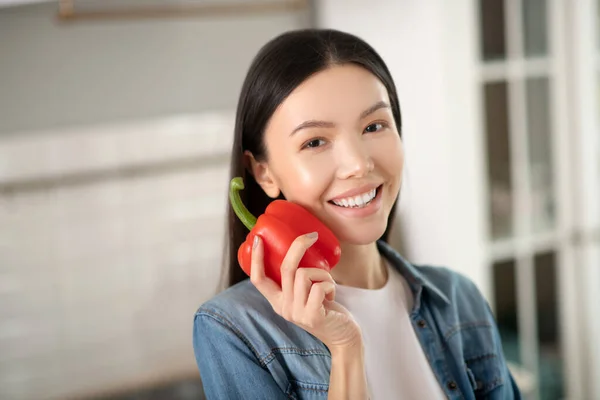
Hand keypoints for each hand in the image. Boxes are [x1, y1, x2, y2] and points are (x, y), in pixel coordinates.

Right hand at [250, 232, 361, 350]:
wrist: (343, 337)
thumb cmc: (327, 310)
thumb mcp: (306, 295)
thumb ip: (298, 280)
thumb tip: (301, 247)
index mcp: (278, 301)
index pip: (258, 280)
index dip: (256, 259)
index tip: (257, 239)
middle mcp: (283, 308)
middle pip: (286, 268)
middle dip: (298, 246)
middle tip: (312, 236)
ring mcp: (296, 313)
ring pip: (304, 274)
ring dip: (322, 273)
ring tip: (328, 283)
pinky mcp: (312, 316)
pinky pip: (319, 286)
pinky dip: (330, 285)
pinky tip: (332, 296)